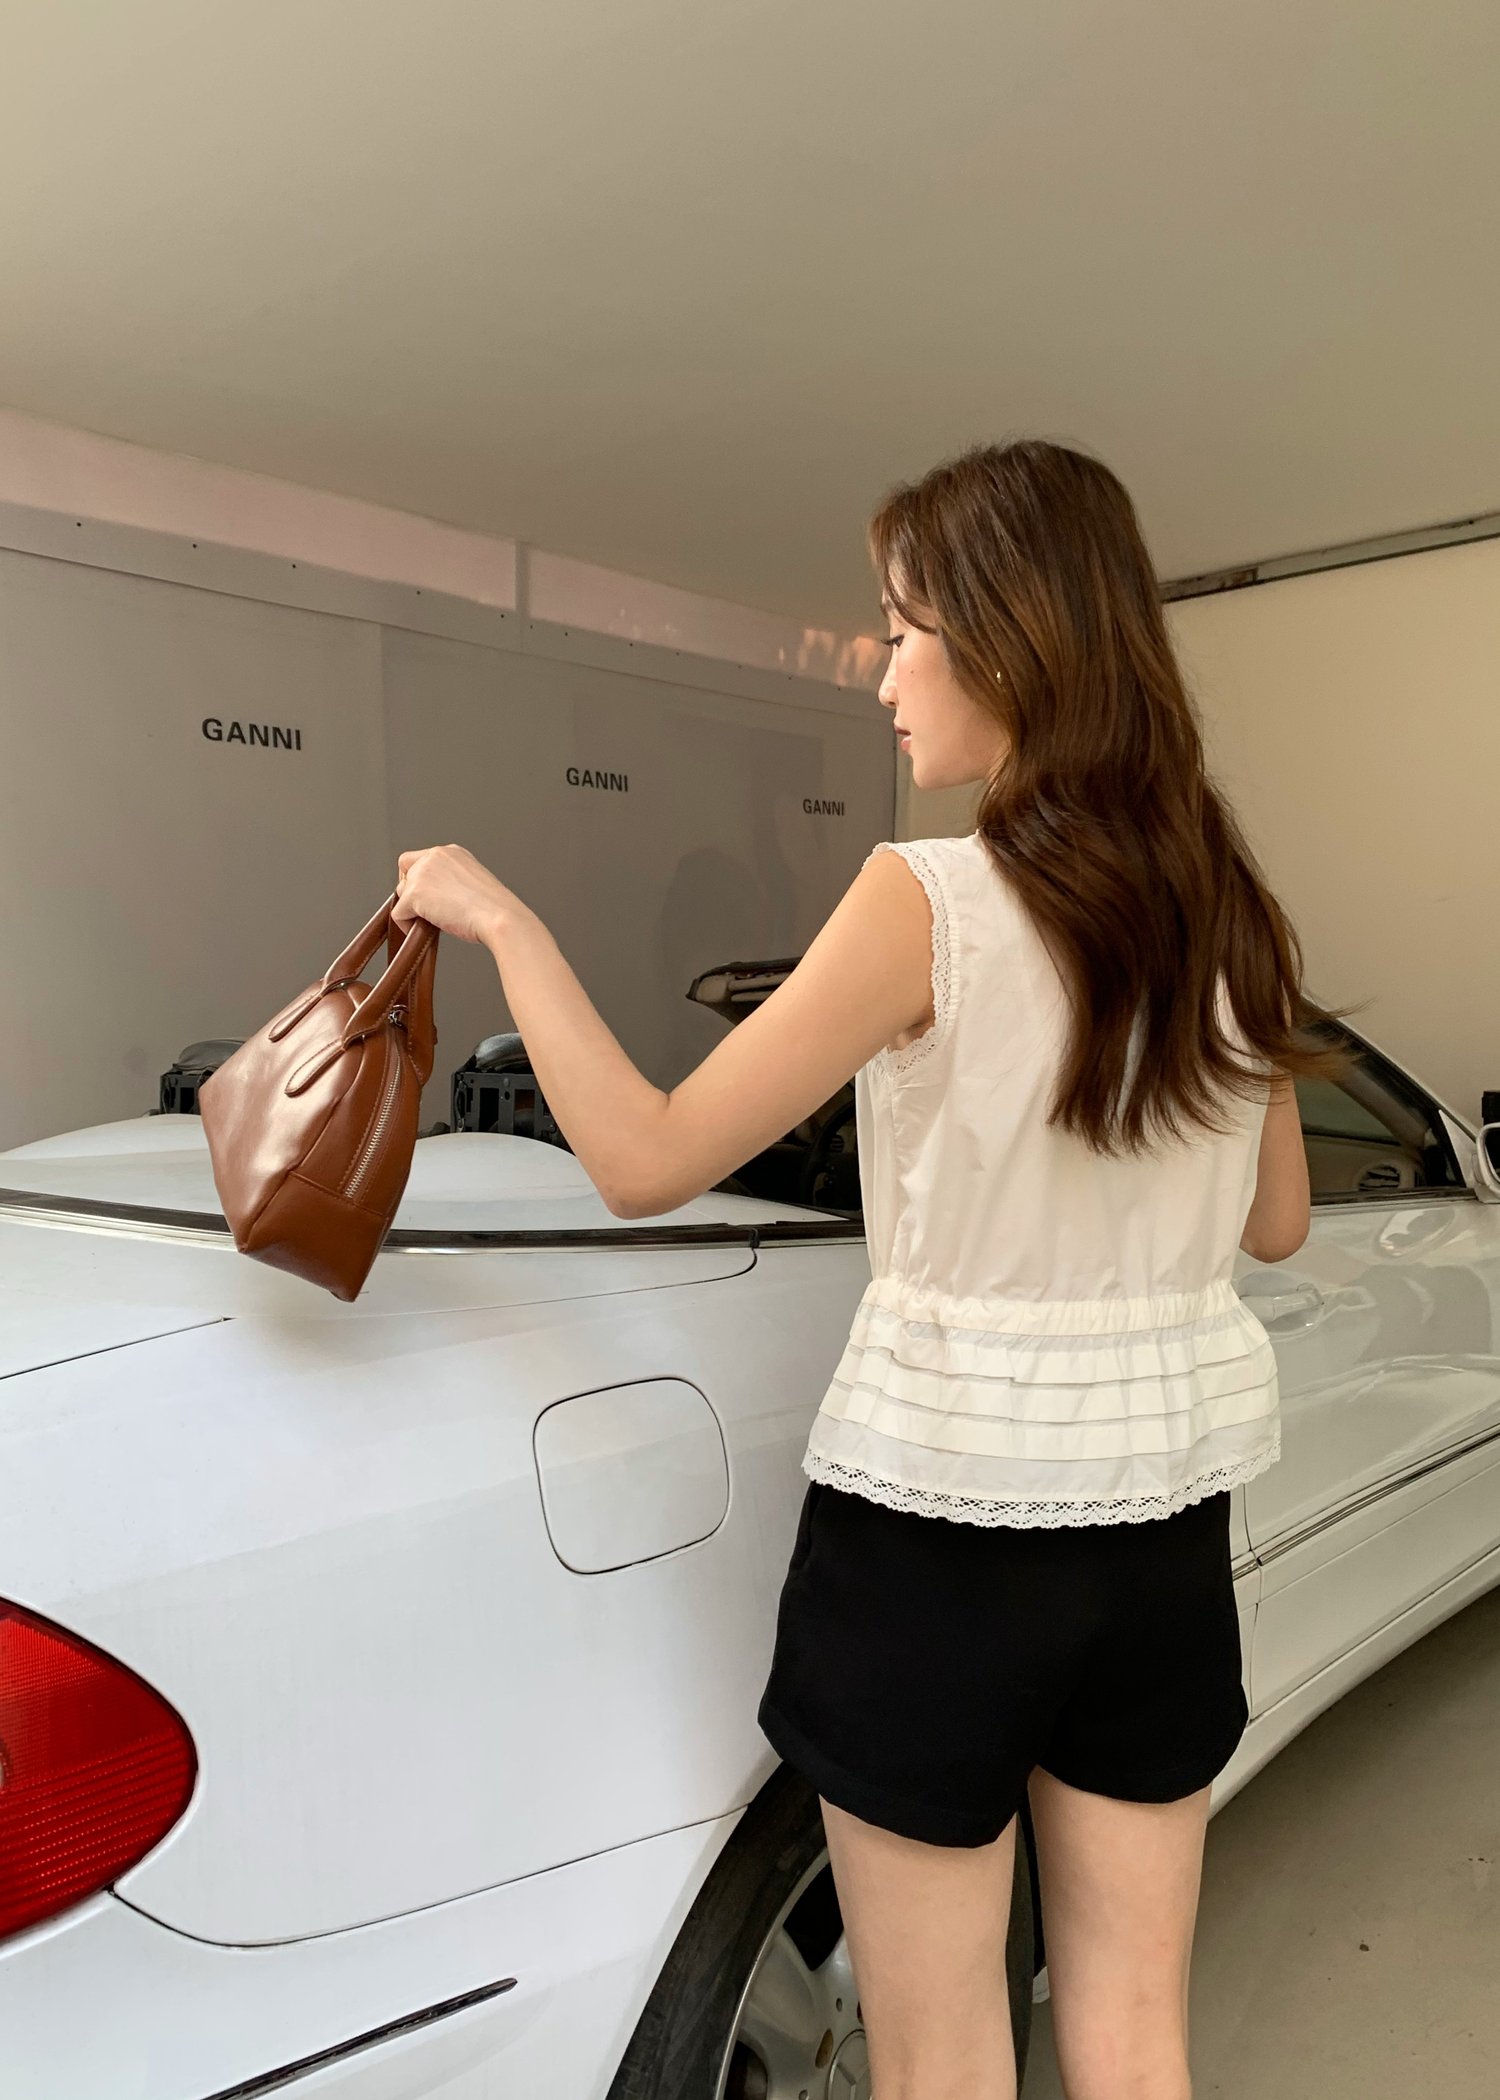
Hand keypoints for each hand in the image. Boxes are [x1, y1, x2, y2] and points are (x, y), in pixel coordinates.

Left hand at [392, 844, 530, 947]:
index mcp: (450, 852)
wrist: (499, 916)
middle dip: (414, 894)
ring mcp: (422, 874)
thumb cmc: (494, 907)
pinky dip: (407, 925)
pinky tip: (426, 930)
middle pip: (406, 874)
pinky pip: (398, 913)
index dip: (420, 880)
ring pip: (401, 893)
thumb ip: (450, 881)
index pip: (419, 860)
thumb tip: (434, 897)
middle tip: (431, 911)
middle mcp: (434, 856)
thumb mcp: (471, 883)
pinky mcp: (414, 894)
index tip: (430, 896)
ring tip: (434, 921)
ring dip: (413, 909)